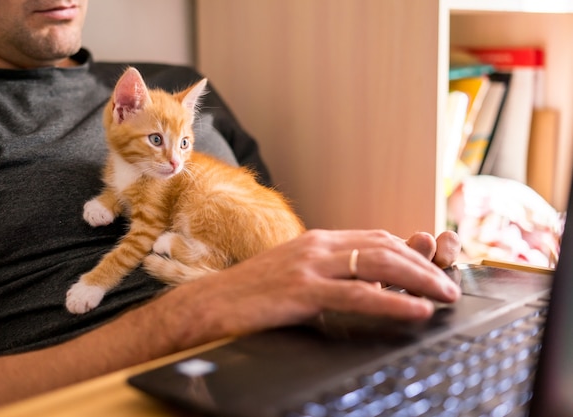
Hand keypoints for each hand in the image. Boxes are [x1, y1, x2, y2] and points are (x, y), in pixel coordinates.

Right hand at [156, 229, 461, 351]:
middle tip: (450, 286)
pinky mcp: (301, 290)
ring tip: (445, 296)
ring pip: (378, 264)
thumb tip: (366, 288)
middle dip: (424, 265)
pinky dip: (392, 302)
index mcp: (318, 242)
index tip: (435, 269)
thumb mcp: (296, 278)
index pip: (377, 238)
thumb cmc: (252, 295)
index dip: (411, 253)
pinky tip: (415, 311)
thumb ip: (329, 277)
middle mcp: (318, 246)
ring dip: (419, 279)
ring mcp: (309, 265)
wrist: (209, 304)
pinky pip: (356, 295)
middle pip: (385, 247)